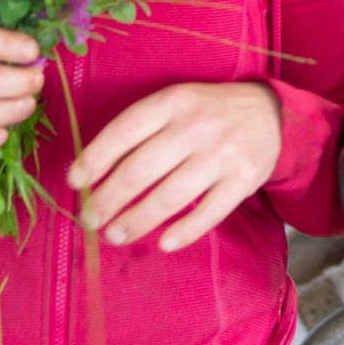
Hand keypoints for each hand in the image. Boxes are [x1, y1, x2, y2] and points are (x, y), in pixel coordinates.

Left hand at [68, 82, 280, 252]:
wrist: (268, 112)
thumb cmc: (206, 112)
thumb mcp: (175, 103)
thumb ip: (140, 129)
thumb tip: (93, 171)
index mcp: (173, 101)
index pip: (125, 130)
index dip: (96, 158)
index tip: (76, 182)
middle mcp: (197, 125)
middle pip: (142, 168)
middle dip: (109, 199)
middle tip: (91, 219)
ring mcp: (223, 153)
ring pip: (171, 196)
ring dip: (137, 221)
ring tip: (115, 235)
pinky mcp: (244, 178)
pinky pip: (209, 212)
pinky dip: (184, 231)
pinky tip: (164, 243)